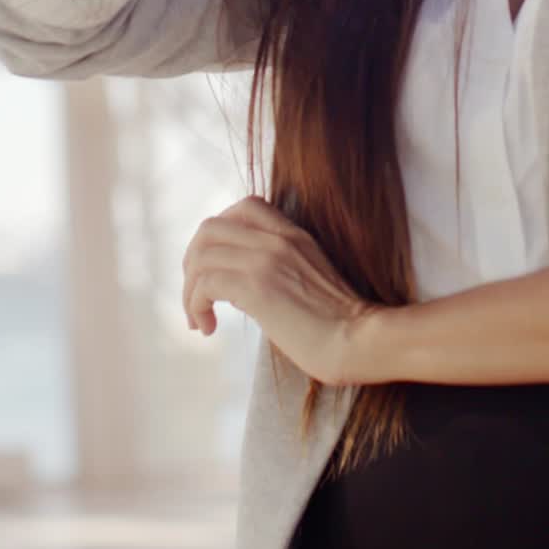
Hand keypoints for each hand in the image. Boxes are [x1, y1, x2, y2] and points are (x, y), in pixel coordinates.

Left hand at [181, 195, 384, 386]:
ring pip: (201, 255)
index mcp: (293, 233)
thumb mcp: (309, 278)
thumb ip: (281, 268)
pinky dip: (196, 305)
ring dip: (189, 289)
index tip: (216, 269)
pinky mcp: (257, 287)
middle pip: (210, 228)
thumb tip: (241, 287)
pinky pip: (205, 283)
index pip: (243, 207)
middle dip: (192, 262)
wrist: (359, 340)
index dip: (218, 235)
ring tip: (198, 318)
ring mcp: (266, 259)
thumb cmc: (338, 324)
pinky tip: (207, 327)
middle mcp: (277, 238)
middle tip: (196, 296)